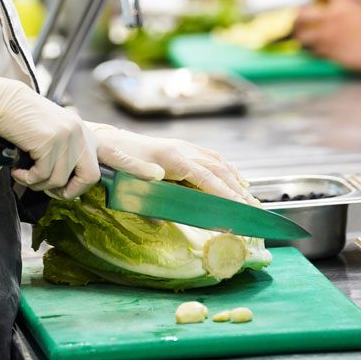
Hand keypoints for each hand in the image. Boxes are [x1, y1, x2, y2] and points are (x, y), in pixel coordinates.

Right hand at [0, 76, 98, 198]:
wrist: (1, 103)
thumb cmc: (23, 122)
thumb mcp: (54, 133)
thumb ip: (67, 152)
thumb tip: (70, 183)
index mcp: (84, 132)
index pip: (113, 155)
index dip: (105, 174)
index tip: (86, 187)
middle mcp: (80, 133)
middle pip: (91, 177)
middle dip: (70, 191)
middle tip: (49, 190)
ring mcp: (66, 137)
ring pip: (60, 180)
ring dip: (39, 184)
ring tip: (25, 174)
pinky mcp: (49, 142)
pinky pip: (42, 176)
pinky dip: (27, 179)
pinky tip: (17, 170)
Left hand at [86, 122, 254, 204]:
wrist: (109, 141)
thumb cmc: (117, 161)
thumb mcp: (129, 182)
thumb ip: (147, 198)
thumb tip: (163, 218)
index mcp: (172, 158)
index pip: (206, 178)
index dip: (224, 193)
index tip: (239, 208)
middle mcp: (183, 149)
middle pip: (218, 170)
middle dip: (237, 191)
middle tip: (252, 210)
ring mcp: (184, 146)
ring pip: (218, 162)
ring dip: (235, 181)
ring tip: (249, 199)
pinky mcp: (183, 147)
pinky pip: (212, 157)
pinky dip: (227, 170)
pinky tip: (236, 180)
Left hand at [294, 0, 360, 73]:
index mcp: (344, 2)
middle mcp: (331, 18)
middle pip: (301, 13)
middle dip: (300, 14)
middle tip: (303, 17)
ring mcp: (328, 36)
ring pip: (301, 34)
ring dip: (302, 34)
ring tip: (306, 34)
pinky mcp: (329, 52)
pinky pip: (312, 51)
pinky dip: (312, 49)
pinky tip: (318, 48)